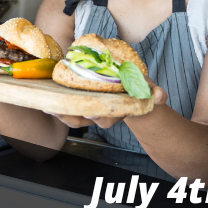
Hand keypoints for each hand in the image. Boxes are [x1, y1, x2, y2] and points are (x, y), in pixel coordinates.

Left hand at [46, 78, 166, 129]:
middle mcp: (102, 115)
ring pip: (73, 118)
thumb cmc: (137, 87)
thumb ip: (154, 92)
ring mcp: (90, 112)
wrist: (129, 88)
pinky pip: (67, 110)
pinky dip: (57, 107)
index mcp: (116, 111)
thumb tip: (161, 96)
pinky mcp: (80, 106)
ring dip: (60, 113)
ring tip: (48, 106)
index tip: (89, 113)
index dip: (97, 116)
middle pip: (85, 119)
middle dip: (71, 116)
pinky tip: (46, 101)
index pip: (106, 117)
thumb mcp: (147, 87)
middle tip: (58, 109)